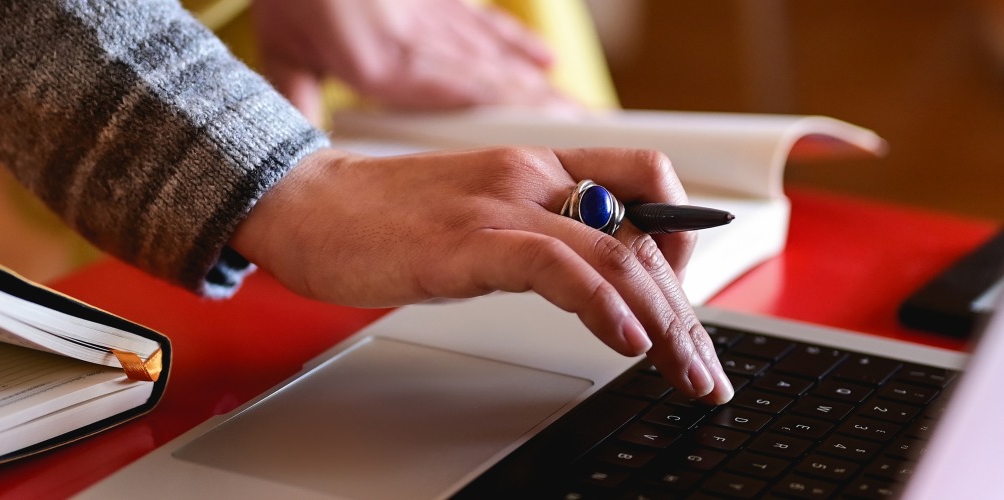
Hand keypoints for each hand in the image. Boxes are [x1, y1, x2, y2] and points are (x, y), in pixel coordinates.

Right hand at [231, 147, 733, 403]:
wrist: (301, 204)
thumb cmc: (376, 219)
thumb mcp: (474, 216)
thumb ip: (528, 238)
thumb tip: (584, 286)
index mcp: (535, 167)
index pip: (645, 183)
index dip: (682, 242)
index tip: (684, 305)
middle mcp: (530, 177)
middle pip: (641, 238)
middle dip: (684, 314)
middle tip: (703, 372)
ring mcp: (499, 206)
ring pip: (616, 255)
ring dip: (665, 324)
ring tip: (685, 374)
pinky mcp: (467, 241)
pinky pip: (556, 268)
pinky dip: (601, 304)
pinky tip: (627, 342)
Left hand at [253, 0, 579, 123]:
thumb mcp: (284, 47)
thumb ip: (295, 99)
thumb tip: (293, 151)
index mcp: (392, 65)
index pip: (472, 101)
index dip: (520, 127)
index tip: (559, 151)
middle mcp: (429, 41)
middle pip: (504, 85)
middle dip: (551, 117)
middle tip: (599, 148)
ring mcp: (441, 14)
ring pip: (505, 57)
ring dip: (544, 89)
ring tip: (585, 117)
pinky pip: (489, 24)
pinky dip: (519, 45)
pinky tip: (544, 62)